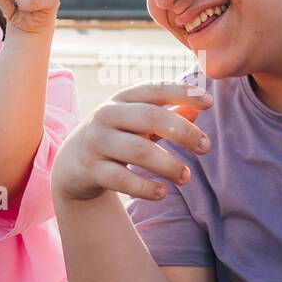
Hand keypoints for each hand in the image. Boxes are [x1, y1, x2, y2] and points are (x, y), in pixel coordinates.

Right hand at [53, 82, 212, 201]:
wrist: (71, 163)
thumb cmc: (116, 136)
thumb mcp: (138, 121)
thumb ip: (169, 113)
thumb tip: (201, 107)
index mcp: (122, 98)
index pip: (155, 89)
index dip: (182, 92)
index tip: (209, 102)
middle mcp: (107, 115)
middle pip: (150, 117)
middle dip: (182, 132)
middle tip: (205, 147)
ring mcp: (97, 142)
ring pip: (138, 150)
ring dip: (168, 165)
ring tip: (185, 177)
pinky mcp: (91, 169)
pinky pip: (121, 179)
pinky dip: (145, 187)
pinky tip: (162, 192)